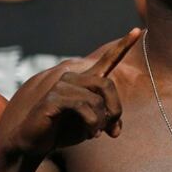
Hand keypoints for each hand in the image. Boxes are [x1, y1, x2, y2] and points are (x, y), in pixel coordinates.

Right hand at [5, 30, 139, 157]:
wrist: (33, 141)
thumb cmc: (61, 131)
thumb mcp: (91, 126)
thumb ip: (106, 122)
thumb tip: (116, 130)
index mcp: (84, 81)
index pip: (106, 60)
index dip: (122, 45)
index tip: (137, 30)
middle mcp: (72, 78)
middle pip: (107, 84)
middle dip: (115, 109)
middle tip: (112, 129)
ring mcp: (60, 87)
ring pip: (96, 100)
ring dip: (100, 121)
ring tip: (95, 133)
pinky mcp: (52, 99)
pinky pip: (82, 107)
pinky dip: (91, 123)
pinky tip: (89, 134)